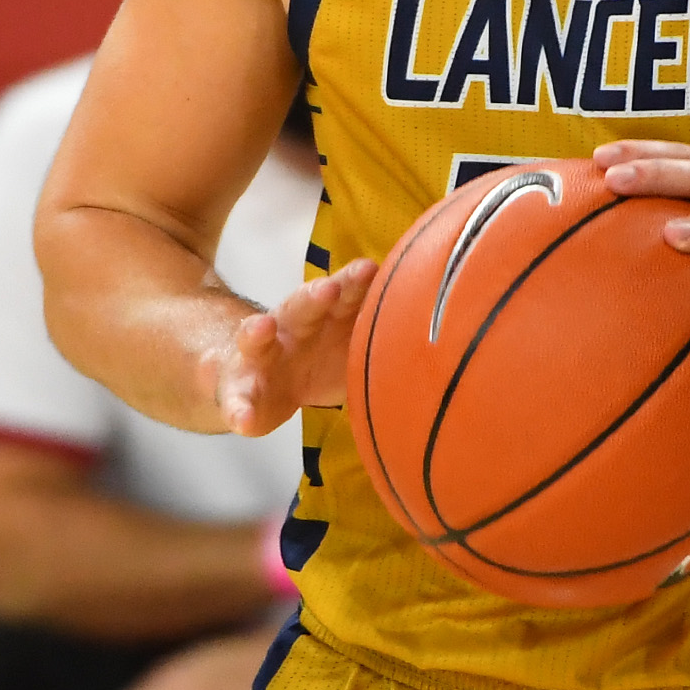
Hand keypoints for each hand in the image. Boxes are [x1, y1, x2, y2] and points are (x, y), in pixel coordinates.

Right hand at [198, 258, 375, 435]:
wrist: (258, 383)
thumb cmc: (316, 361)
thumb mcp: (348, 345)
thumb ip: (381, 336)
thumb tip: (453, 340)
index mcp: (322, 316)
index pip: (341, 293)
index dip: (355, 282)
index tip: (371, 269)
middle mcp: (290, 327)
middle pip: (302, 306)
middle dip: (315, 296)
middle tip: (328, 290)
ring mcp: (260, 356)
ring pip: (255, 338)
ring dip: (256, 332)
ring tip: (258, 330)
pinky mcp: (239, 390)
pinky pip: (236, 399)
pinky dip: (238, 408)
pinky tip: (242, 419)